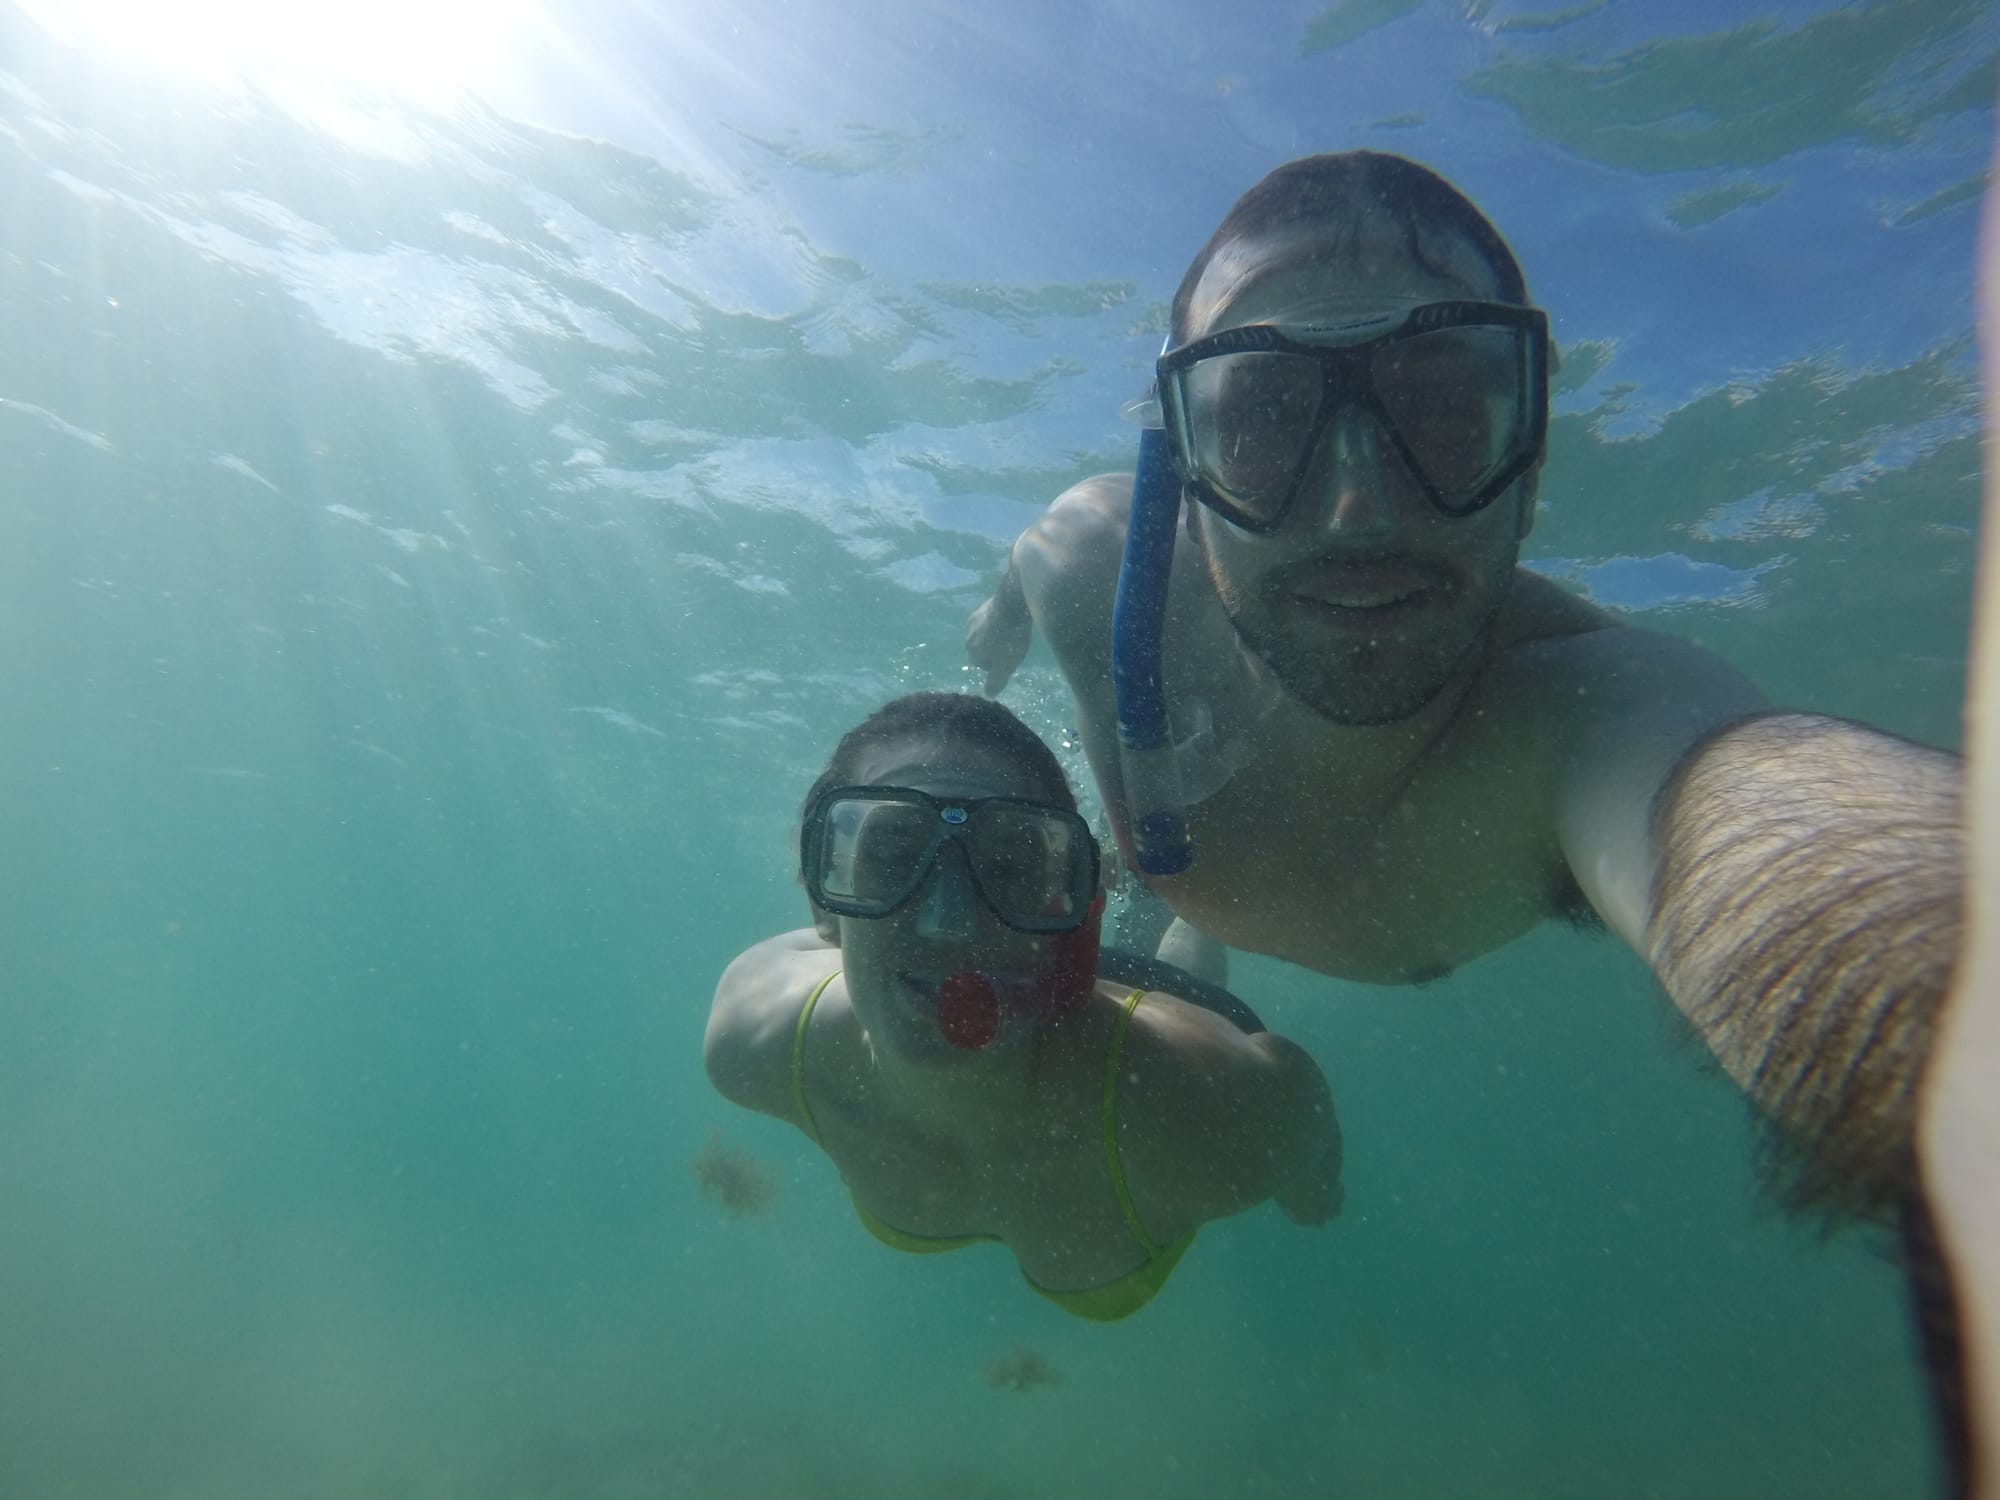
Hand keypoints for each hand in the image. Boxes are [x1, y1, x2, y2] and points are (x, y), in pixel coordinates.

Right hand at [966, 576, 1031, 695]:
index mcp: (972, 651)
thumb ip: (995, 682)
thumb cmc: (1010, 638)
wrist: (1013, 603)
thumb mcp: (1005, 666)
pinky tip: (1011, 619)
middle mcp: (968, 636)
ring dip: (996, 634)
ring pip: (986, 633)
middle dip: (995, 649)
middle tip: (1013, 645)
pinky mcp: (984, 606)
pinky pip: (990, 619)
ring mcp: (975, 619)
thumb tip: (988, 695)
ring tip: (1013, 632)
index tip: (1011, 659)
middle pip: (983, 648)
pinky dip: (998, 621)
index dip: (997, 664)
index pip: (982, 665)